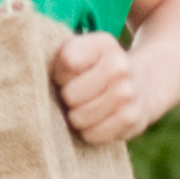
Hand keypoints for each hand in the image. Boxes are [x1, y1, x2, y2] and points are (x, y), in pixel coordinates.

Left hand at [52, 30, 151, 145]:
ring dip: (77, 117)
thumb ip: (60, 58)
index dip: (60, 73)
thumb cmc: (97, 71)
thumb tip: (34, 78)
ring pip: (80, 117)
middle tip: (77, 95)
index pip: (67, 61)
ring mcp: (128, 93)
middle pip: (71, 94)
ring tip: (85, 108)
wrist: (145, 84)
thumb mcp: (82, 53)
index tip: (67, 75)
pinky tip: (97, 120)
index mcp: (103, 44)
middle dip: (68, 98)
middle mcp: (120, 66)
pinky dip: (89, 132)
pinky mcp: (131, 119)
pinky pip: (93, 134)